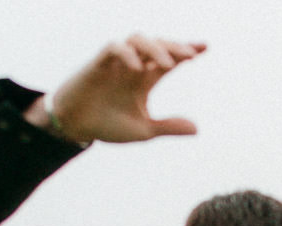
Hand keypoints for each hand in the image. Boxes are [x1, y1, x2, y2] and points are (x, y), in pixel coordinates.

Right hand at [25, 37, 206, 143]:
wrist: (76, 125)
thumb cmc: (107, 125)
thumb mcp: (144, 130)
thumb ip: (169, 127)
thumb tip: (197, 128)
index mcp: (144, 79)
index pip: (169, 60)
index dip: (186, 51)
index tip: (205, 47)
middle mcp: (132, 66)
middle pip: (157, 45)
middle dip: (175, 47)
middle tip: (192, 55)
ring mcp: (116, 62)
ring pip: (137, 39)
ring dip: (154, 48)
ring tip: (168, 65)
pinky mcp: (98, 63)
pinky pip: (113, 48)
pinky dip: (126, 54)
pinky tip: (137, 67)